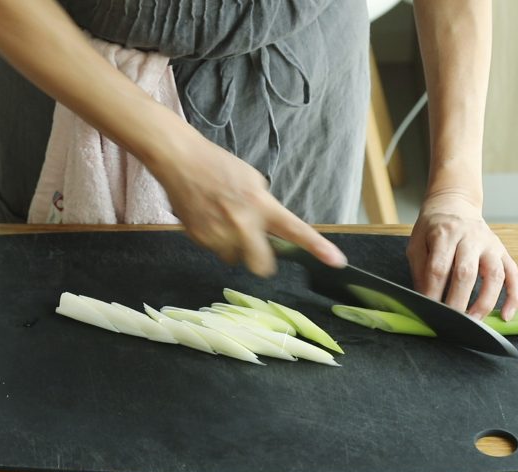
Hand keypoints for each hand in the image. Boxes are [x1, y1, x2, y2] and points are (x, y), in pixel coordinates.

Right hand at [147, 132, 345, 276]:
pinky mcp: (200, 239)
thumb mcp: (251, 179)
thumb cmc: (217, 165)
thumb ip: (263, 204)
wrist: (180, 160)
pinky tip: (207, 218)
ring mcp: (220, 235)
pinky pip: (214, 250)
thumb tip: (268, 225)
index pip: (296, 230)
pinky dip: (214, 239)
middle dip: (261, 261)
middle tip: (256, 248)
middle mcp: (243, 224)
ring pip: (234, 258)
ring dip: (233, 247)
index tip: (337, 261)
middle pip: (261, 265)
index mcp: (262, 205)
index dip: (318, 248)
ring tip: (222, 220)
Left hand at [406, 189, 517, 319]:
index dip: (433, 292)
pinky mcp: (503, 251)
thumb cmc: (433, 227)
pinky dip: (514, 296)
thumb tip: (425, 300)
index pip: (439, 268)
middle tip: (451, 322)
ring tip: (475, 322)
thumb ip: (420, 270)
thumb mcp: (417, 243)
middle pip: (466, 273)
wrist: (455, 204)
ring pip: (494, 275)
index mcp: (444, 234)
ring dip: (485, 302)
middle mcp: (470, 238)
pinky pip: (514, 275)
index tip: (429, 310)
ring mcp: (490, 244)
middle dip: (458, 301)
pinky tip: (507, 315)